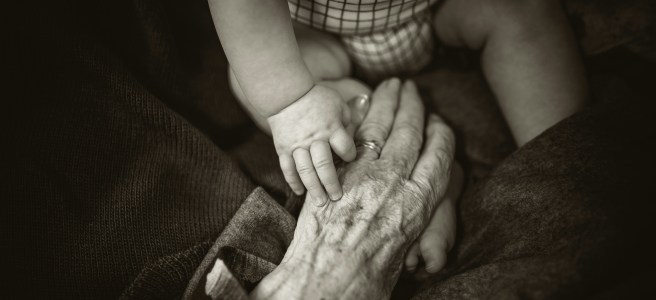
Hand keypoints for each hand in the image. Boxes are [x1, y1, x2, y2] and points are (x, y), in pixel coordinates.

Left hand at [252, 78, 455, 298]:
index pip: (439, 156)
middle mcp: (396, 182)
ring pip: (380, 127)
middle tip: (412, 88)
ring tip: (391, 85)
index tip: (439, 123)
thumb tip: (408, 208)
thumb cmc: (368, 278)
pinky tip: (361, 104)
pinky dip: (357, 117)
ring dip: (387, 102)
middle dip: (413, 106)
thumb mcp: (404, 251)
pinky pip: (351, 137)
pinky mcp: (337, 172)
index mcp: (419, 204)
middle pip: (410, 133)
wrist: (326, 281)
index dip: (441, 135)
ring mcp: (364, 174)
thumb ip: (409, 220)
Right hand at [268, 84, 355, 202]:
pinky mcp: (283, 149)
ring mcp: (297, 145)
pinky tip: (300, 193)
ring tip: (320, 203)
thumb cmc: (316, 98)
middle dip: (331, 183)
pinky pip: (288, 168)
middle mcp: (315, 139)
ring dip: (313, 188)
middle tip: (337, 197)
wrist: (286, 94)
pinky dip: (293, 181)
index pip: (344, 148)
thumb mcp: (338, 104)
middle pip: (324, 165)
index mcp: (331, 128)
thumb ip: (348, 121)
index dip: (349, 155)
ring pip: (305, 171)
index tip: (350, 159)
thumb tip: (354, 138)